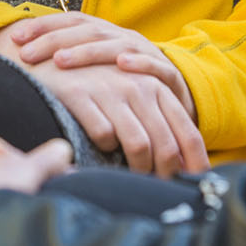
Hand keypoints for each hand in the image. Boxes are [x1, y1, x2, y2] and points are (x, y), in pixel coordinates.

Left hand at [8, 12, 198, 121]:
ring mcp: (145, 53)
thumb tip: (26, 69)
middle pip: (86, 32)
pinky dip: (139, 63)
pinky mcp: (168, 74)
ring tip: (61, 60)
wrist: (176, 101)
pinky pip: (154, 65)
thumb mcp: (98, 76)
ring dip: (87, 52)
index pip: (71, 22)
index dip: (44, 27)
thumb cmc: (126, 88)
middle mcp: (122, 38)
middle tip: (26, 54)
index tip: (14, 38)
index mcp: (104, 35)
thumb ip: (70, 69)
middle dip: (54, 41)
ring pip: (114, 46)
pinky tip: (121, 65)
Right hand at [25, 57, 207, 176]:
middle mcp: (139, 86)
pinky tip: (99, 148)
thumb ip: (155, 121)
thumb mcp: (131, 92)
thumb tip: (179, 165)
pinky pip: (104, 136)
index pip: (188, 133)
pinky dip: (104, 150)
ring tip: (129, 176)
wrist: (49, 56)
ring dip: (136, 169)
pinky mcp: (81, 94)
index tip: (194, 187)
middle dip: (164, 175)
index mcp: (157, 86)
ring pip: (139, 145)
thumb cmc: (96, 83)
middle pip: (166, 146)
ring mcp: (110, 89)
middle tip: (155, 189)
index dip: (196, 165)